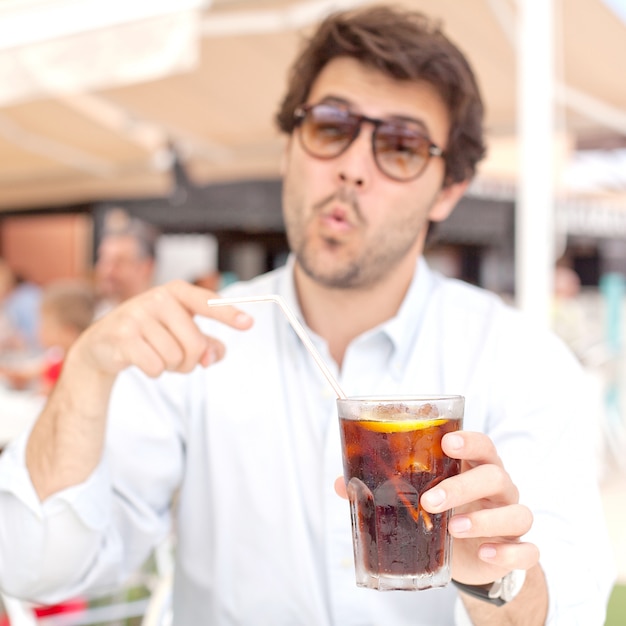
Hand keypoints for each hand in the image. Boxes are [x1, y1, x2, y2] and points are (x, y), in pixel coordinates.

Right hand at [73, 280, 253, 378]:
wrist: (103, 344)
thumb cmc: (150, 335)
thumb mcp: (181, 334)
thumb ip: (207, 344)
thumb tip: (214, 356)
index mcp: (176, 292)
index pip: (208, 302)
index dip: (229, 314)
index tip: (249, 323)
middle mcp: (157, 297)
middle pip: (195, 343)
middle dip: (190, 360)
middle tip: (177, 359)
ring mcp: (138, 315)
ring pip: (176, 357)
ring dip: (171, 366)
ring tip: (155, 355)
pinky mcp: (123, 336)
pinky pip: (156, 366)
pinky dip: (155, 372)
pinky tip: (142, 360)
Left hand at [334, 430, 537, 584]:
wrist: (474, 555)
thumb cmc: (446, 512)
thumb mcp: (419, 496)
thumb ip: (385, 487)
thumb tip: (342, 484)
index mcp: (475, 467)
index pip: (483, 444)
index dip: (470, 440)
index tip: (448, 442)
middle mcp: (499, 489)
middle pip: (496, 475)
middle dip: (464, 485)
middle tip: (430, 501)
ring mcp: (511, 518)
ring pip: (517, 512)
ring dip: (486, 520)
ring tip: (454, 528)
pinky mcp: (517, 549)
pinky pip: (528, 550)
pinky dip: (509, 553)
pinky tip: (484, 554)